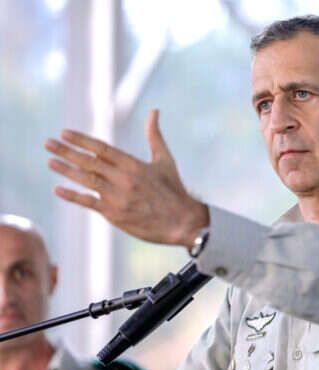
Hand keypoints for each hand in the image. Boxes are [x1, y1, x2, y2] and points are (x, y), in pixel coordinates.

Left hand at [45, 109, 208, 247]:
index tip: (64, 133)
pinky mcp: (115, 214)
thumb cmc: (174, 190)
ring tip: (50, 161)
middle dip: (66, 151)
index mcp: (134, 164)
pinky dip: (72, 195)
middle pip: (89, 162)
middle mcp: (124, 178)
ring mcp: (118, 197)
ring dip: (66, 170)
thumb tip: (154, 111)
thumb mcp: (165, 160)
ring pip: (86, 180)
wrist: (183, 222)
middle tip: (48, 143)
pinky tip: (58, 189)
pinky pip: (89, 202)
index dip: (81, 140)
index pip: (102, 148)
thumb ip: (155, 135)